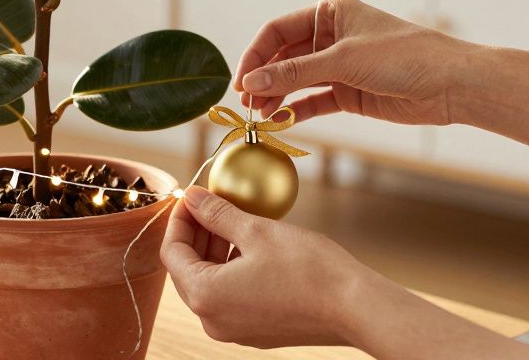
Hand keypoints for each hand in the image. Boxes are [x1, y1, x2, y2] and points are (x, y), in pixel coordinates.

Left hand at [160, 187, 369, 347]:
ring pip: (209, 282)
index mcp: (206, 296)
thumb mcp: (256, 232)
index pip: (172, 252)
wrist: (356, 308)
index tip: (192, 197)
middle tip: (211, 203)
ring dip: (214, 249)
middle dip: (196, 233)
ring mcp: (234, 330)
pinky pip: (230, 295)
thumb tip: (192, 197)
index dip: (179, 219)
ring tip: (232, 219)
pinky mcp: (255, 330)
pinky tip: (249, 246)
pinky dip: (231, 269)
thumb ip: (216, 214)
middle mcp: (213, 320)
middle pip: (187, 269)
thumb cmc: (309, 270)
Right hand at [235, 0, 467, 126]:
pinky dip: (296, 110)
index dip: (255, 55)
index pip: (277, 31)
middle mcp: (330, 36)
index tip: (241, 81)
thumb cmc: (403, 57)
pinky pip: (312, 100)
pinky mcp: (348, 92)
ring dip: (276, 96)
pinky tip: (280, 120)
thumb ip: (295, 73)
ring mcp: (338, 66)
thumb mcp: (343, 61)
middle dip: (264, 79)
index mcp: (329, 12)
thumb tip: (251, 83)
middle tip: (247, 103)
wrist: (451, 84)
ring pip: (295, 81)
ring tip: (260, 115)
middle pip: (282, 57)